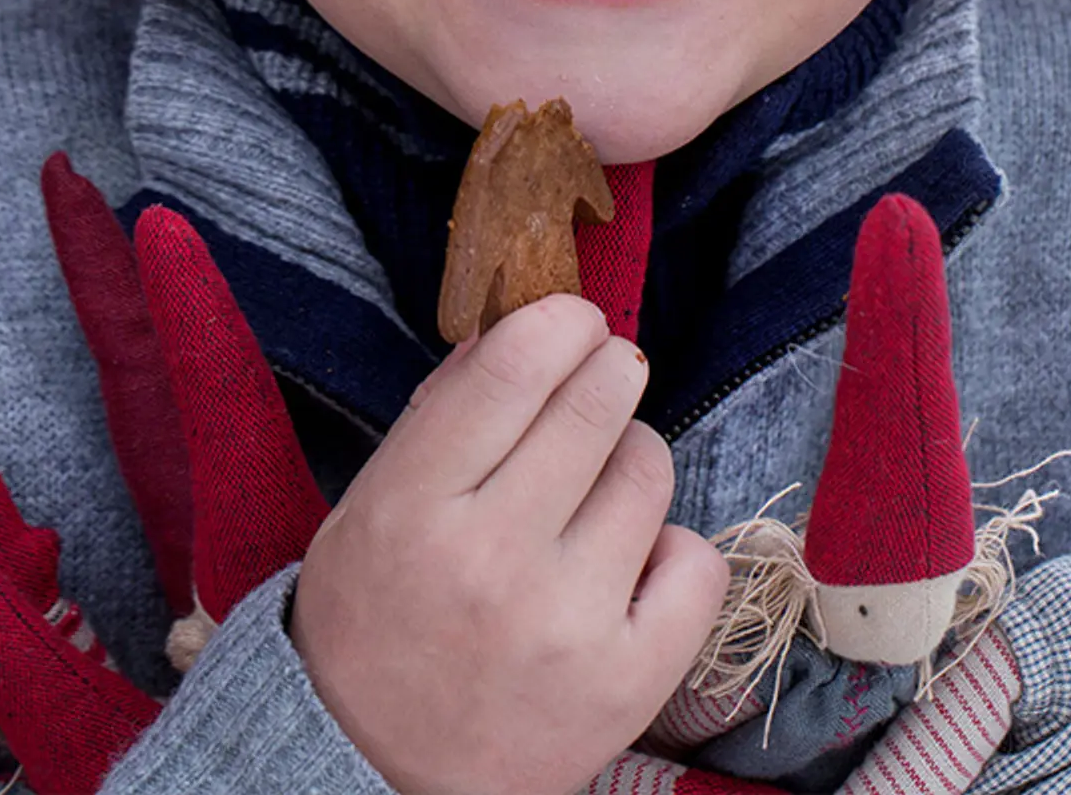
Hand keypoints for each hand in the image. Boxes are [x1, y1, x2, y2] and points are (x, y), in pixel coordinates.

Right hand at [289, 294, 729, 794]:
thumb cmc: (375, 624)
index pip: (516, 367)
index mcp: (413, 506)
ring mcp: (566, 623)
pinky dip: (671, 554)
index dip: (561, 322)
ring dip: (630, 462)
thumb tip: (520, 329)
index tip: (573, 324)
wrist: (373, 777)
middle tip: (602, 381)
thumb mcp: (373, 506)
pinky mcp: (627, 682)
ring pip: (649, 469)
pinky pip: (697, 562)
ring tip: (594, 497)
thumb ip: (443, 415)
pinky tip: (628, 568)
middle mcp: (492, 560)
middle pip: (599, 402)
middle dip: (609, 372)